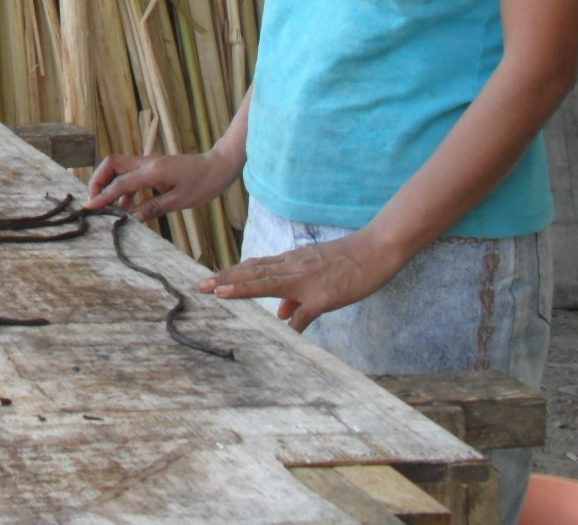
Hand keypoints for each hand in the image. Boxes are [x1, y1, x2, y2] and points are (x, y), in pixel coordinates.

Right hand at [87, 148, 239, 219]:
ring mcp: (149, 163)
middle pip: (111, 164)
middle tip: (94, 200)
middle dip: (98, 180)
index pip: (120, 183)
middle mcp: (147, 163)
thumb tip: (131, 218)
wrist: (218, 166)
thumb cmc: (203, 183)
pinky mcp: (153, 168)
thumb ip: (153, 207)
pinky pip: (130, 173)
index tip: (89, 207)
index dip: (103, 196)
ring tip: (105, 204)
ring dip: (108, 182)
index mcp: (152, 172)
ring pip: (118, 166)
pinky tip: (125, 205)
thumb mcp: (180, 201)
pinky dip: (122, 186)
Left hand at [196, 226, 407, 332]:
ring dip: (245, 288)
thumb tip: (281, 316)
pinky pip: (307, 311)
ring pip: (271, 284)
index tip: (210, 280)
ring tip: (222, 292)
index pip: (254, 268)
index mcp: (291, 263)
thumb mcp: (316, 272)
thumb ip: (297, 295)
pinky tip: (285, 329)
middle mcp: (294, 268)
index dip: (231, 274)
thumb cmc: (347, 262)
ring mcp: (308, 281)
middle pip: (254, 273)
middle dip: (227, 279)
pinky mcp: (326, 295)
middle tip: (202, 286)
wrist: (375, 249)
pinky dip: (295, 321)